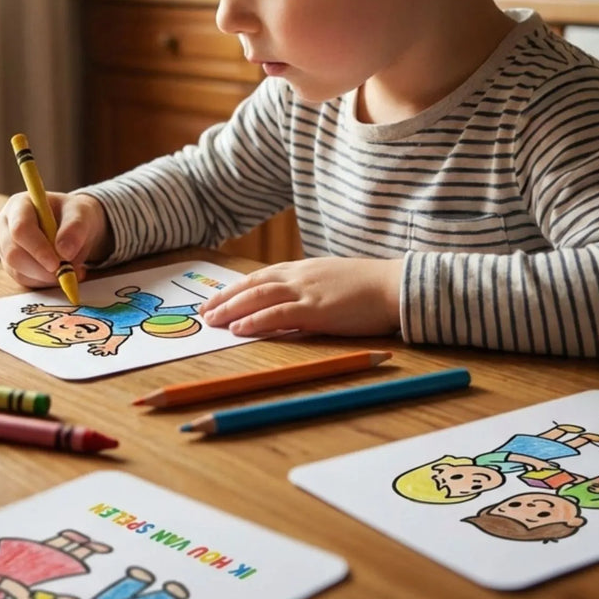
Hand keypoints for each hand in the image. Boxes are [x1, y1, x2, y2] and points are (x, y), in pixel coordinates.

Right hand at [0, 191, 111, 288]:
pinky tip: (61, 273)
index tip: (57, 263)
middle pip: (13, 253)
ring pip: (17, 270)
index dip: (37, 248)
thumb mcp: (82, 214)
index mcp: (19, 205)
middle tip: (66, 271)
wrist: (74, 227)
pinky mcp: (12, 265)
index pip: (20, 229)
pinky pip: (24, 280)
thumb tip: (64, 252)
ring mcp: (6, 247)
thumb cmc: (74, 215)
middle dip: (40, 267)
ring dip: (45, 276)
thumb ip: (75, 228)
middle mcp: (6, 225)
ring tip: (72, 269)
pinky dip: (45, 282)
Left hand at [199, 257, 402, 337]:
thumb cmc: (369, 286)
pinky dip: (255, 321)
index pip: (260, 276)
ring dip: (231, 309)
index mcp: (303, 269)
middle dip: (225, 298)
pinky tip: (239, 329)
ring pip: (258, 297)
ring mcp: (306, 291)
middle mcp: (299, 276)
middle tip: (204, 311)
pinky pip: (278, 314)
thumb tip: (295, 302)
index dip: (236, 288)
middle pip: (252, 284)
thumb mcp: (333, 280)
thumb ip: (312, 287)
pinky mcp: (316, 309)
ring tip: (211, 321)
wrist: (394, 284)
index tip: (217, 298)